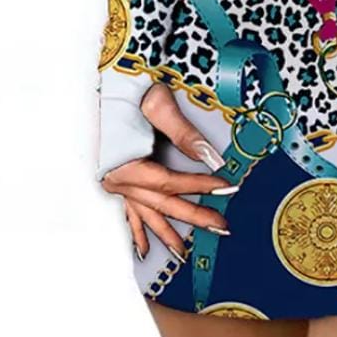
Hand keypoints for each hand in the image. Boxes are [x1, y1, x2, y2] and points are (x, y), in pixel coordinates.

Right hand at [100, 83, 238, 260]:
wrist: (110, 82)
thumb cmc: (131, 89)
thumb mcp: (158, 105)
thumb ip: (183, 133)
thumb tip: (211, 156)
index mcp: (125, 164)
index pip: (169, 182)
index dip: (200, 185)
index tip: (227, 187)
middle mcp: (118, 179)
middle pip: (162, 204)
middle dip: (193, 216)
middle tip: (222, 226)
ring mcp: (116, 182)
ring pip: (146, 213)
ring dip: (166, 234)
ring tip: (184, 255)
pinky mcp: (117, 179)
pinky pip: (128, 212)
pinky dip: (137, 232)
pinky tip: (143, 250)